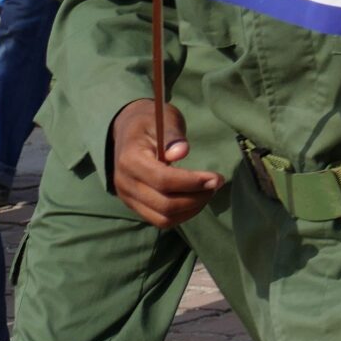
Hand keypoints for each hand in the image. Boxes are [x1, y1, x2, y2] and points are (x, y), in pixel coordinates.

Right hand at [109, 99, 221, 227]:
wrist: (128, 130)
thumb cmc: (150, 122)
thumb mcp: (163, 120)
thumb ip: (172, 136)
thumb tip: (182, 152)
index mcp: (130, 160)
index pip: (163, 180)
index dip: (192, 182)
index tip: (216, 178)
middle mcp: (124, 183)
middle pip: (164, 204)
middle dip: (196, 198)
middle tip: (216, 184)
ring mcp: (127, 197)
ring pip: (162, 218)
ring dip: (191, 209)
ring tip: (208, 192)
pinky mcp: (134, 205)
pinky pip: (159, 220)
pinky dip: (182, 215)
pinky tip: (196, 200)